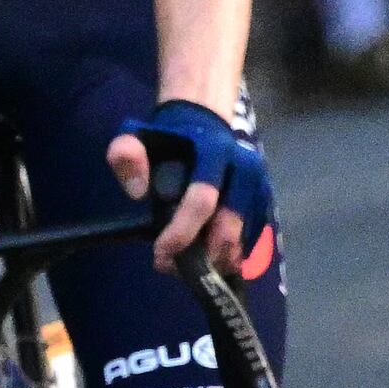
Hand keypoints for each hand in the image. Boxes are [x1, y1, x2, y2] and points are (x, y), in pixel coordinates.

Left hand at [109, 99, 275, 280]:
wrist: (204, 119)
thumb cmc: (167, 136)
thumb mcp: (136, 135)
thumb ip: (126, 155)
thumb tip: (138, 192)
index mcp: (214, 151)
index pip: (202, 199)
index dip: (181, 232)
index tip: (159, 253)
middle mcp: (244, 170)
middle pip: (229, 228)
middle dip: (200, 256)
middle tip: (171, 267)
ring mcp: (258, 187)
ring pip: (243, 240)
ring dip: (214, 262)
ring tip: (184, 266)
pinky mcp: (262, 202)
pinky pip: (250, 240)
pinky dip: (228, 256)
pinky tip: (205, 259)